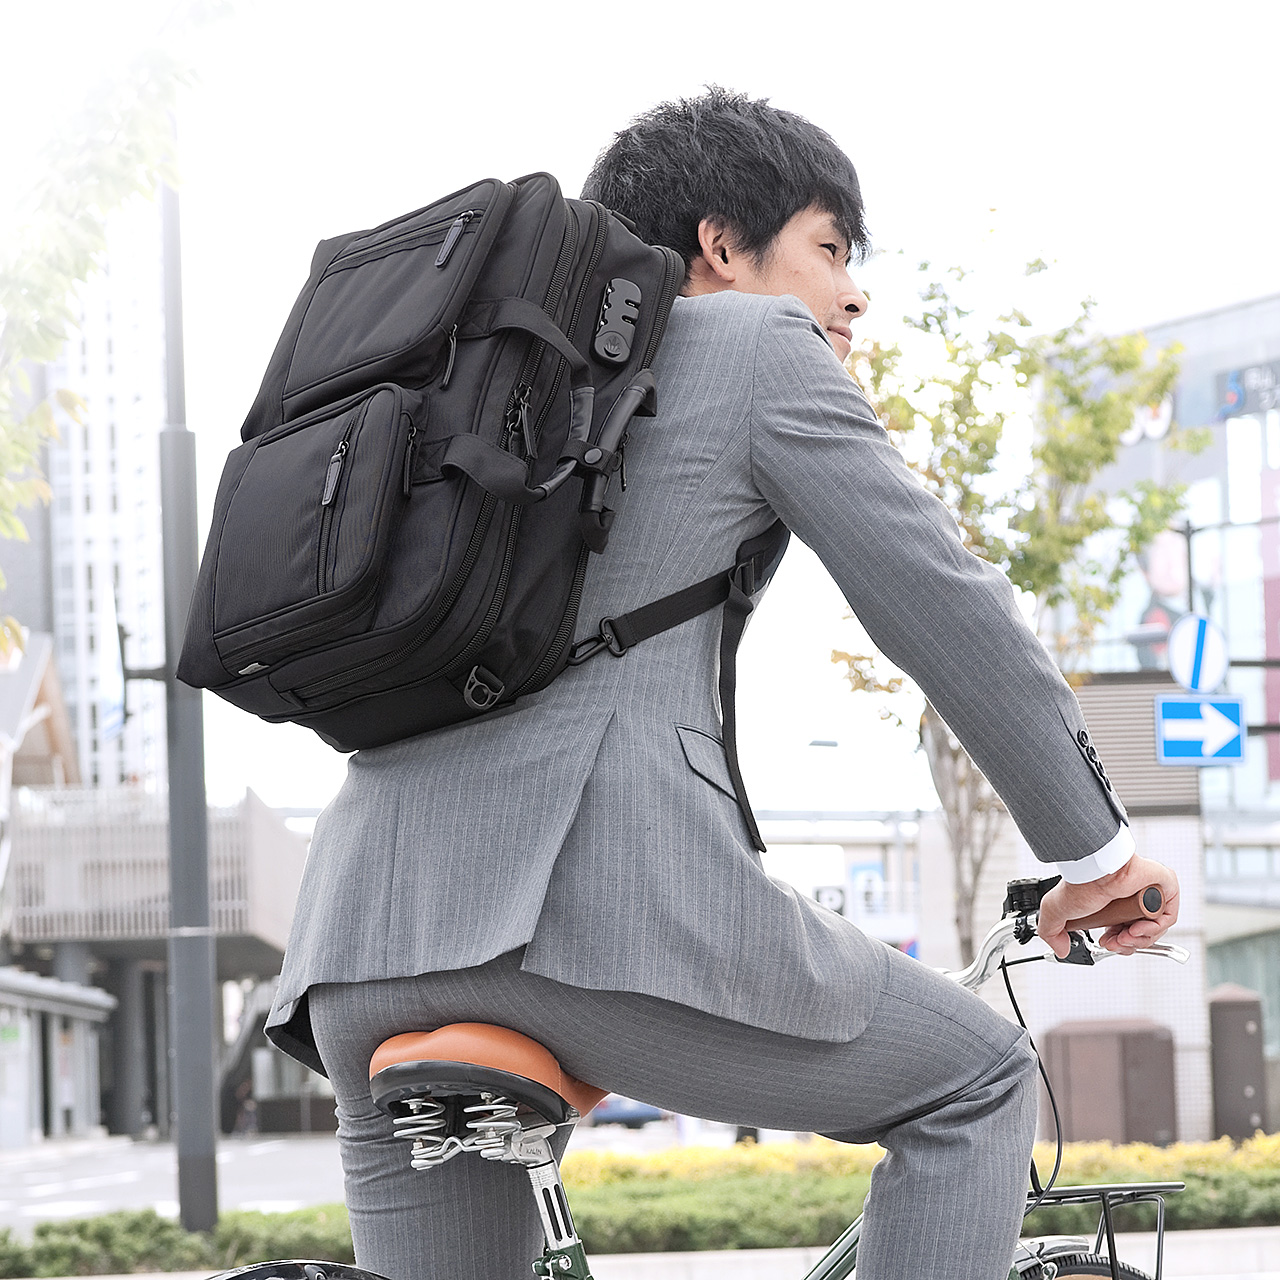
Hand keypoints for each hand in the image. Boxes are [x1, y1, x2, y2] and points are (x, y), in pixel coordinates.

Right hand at [1036, 854, 1179, 958]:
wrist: (1096, 872)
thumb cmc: (1081, 883)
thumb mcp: (1055, 911)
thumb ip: (1052, 933)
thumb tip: (1061, 950)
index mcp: (1112, 901)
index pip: (1124, 929)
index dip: (1117, 943)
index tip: (1107, 943)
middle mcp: (1132, 897)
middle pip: (1140, 932)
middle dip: (1127, 945)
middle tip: (1115, 944)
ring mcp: (1150, 892)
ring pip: (1155, 928)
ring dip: (1139, 940)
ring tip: (1125, 937)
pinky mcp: (1166, 886)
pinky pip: (1168, 916)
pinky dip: (1155, 929)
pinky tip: (1137, 928)